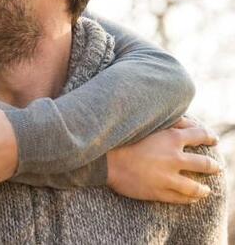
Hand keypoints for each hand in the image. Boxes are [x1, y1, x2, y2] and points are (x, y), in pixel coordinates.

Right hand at [106, 117, 220, 203]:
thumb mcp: (147, 124)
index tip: (213, 139)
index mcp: (171, 138)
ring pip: (195, 187)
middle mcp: (174, 158)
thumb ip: (168, 122)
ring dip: (203, 189)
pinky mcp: (159, 192)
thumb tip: (188, 123)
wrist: (105, 160)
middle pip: (204, 164)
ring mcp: (167, 177)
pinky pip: (180, 199)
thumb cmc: (123, 138)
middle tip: (216, 167)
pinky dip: (189, 199)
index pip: (200, 135)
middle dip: (213, 166)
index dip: (209, 137)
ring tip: (206, 190)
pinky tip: (191, 199)